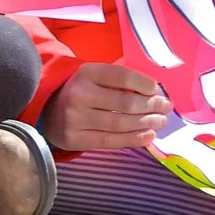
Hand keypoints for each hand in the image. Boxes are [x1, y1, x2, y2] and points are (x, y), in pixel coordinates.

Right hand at [39, 61, 171, 151]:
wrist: (48, 111)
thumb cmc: (82, 91)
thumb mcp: (95, 76)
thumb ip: (119, 80)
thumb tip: (155, 91)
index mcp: (86, 72)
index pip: (122, 76)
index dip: (144, 84)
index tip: (157, 90)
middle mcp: (80, 94)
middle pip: (125, 102)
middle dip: (151, 106)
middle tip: (166, 107)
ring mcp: (76, 118)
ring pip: (120, 123)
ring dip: (146, 123)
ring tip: (161, 121)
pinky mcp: (75, 139)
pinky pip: (111, 141)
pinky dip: (133, 139)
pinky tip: (148, 135)